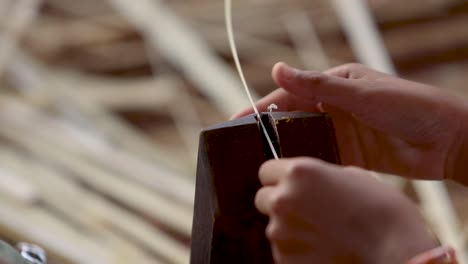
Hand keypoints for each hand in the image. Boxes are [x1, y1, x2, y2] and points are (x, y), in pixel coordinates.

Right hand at [233, 63, 467, 181]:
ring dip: (286, 148)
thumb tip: (278, 68)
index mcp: (336, 83)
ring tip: (262, 162)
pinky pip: (321, 157)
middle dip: (269, 129)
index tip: (237, 118)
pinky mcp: (350, 153)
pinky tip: (291, 172)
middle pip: (293, 117)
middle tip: (243, 146)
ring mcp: (342, 130)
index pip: (291, 93)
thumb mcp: (361, 93)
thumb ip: (318, 86)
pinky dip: (306, 163)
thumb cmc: (411, 106)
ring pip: (304, 139)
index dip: (262, 106)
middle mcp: (335, 106)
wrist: (448, 141)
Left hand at [255, 157, 438, 263]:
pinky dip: (297, 249)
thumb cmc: (381, 211)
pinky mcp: (285, 260)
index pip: (266, 170)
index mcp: (298, 172)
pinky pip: (284, 249)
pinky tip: (323, 248)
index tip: (289, 183)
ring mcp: (281, 232)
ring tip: (323, 233)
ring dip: (290, 228)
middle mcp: (283, 199)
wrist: (396, 252)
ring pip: (274, 226)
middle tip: (306, 210)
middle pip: (263, 198)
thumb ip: (319, 177)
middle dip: (280, 202)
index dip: (278, 177)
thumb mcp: (351, 176)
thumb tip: (309, 183)